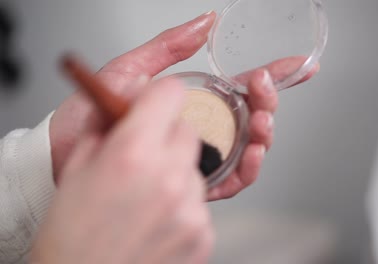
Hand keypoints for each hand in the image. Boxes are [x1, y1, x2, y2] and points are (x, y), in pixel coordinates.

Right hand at [32, 79, 213, 263]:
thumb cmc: (72, 233)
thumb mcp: (77, 166)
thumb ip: (107, 122)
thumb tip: (131, 94)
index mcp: (133, 154)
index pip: (171, 93)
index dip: (160, 95)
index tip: (155, 104)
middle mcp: (169, 178)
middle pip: (189, 130)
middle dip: (169, 136)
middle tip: (146, 157)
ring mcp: (190, 209)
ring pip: (196, 168)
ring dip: (177, 174)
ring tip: (148, 197)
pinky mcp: (203, 234)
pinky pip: (200, 202)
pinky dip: (183, 205)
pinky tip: (158, 219)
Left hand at [50, 11, 318, 200]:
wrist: (68, 151)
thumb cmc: (95, 113)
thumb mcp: (133, 69)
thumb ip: (169, 46)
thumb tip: (205, 22)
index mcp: (197, 100)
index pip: (244, 88)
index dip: (276, 77)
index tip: (301, 66)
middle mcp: (205, 128)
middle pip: (253, 118)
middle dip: (268, 104)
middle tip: (263, 92)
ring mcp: (203, 154)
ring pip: (249, 148)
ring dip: (263, 135)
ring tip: (261, 123)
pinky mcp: (194, 179)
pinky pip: (232, 179)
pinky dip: (248, 168)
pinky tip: (251, 153)